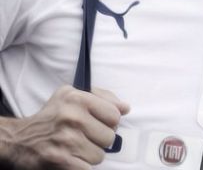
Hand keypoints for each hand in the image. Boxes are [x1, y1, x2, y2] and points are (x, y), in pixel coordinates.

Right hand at [0, 85, 129, 168]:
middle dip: (100, 140)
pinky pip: (88, 169)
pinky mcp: (62, 161)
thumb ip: (103, 98)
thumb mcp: (72, 95)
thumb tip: (126, 108)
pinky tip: (73, 158)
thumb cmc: (52, 115)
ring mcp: (67, 140)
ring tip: (77, 147)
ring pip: (100, 155)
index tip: (100, 123)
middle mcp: (73, 117)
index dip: (110, 122)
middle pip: (109, 137)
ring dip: (90, 155)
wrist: (21, 139)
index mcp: (78, 98)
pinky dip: (82, 167)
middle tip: (86, 137)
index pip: (115, 115)